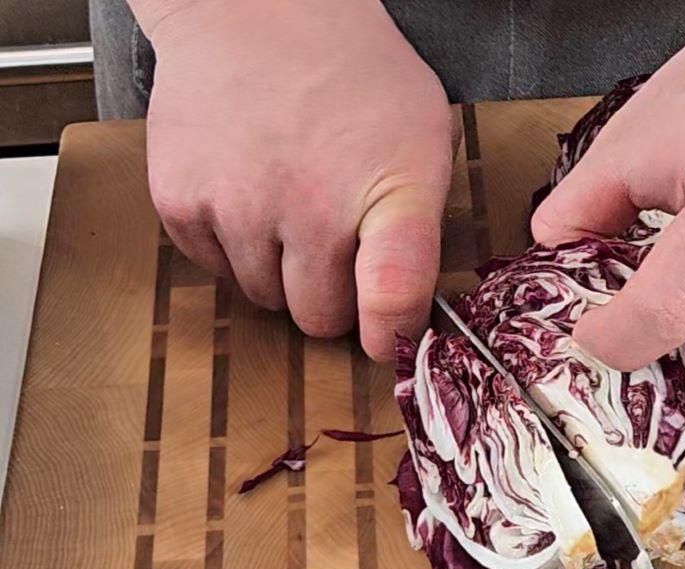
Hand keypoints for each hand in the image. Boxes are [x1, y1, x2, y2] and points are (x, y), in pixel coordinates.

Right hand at [135, 0, 454, 358]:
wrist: (259, 11)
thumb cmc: (353, 76)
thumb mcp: (424, 143)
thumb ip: (420, 233)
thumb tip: (407, 315)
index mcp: (387, 191)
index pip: (393, 294)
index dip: (392, 334)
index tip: (390, 342)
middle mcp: (310, 206)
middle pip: (319, 317)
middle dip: (332, 298)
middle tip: (336, 249)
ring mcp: (239, 206)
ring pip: (264, 299)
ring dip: (280, 273)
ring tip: (292, 210)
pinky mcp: (181, 202)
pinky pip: (215, 270)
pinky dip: (233, 250)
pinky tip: (252, 198)